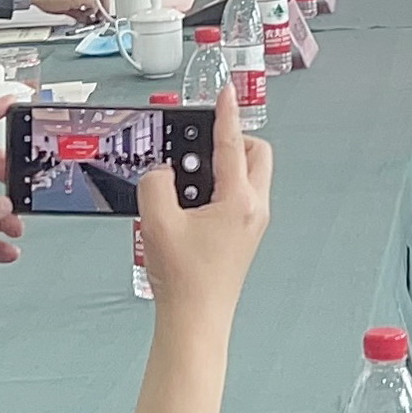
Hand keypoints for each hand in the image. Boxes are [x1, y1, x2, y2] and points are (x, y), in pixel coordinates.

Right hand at [134, 89, 271, 335]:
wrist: (196, 320)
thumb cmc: (184, 278)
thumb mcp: (156, 221)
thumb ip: (156, 183)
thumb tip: (163, 173)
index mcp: (238, 199)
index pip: (232, 142)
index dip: (225, 113)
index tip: (225, 92)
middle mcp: (253, 208)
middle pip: (255, 154)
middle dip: (232, 140)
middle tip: (201, 144)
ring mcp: (253, 223)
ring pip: (249, 176)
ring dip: (224, 166)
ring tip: (188, 179)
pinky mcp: (245, 236)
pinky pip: (240, 196)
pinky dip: (220, 189)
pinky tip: (190, 204)